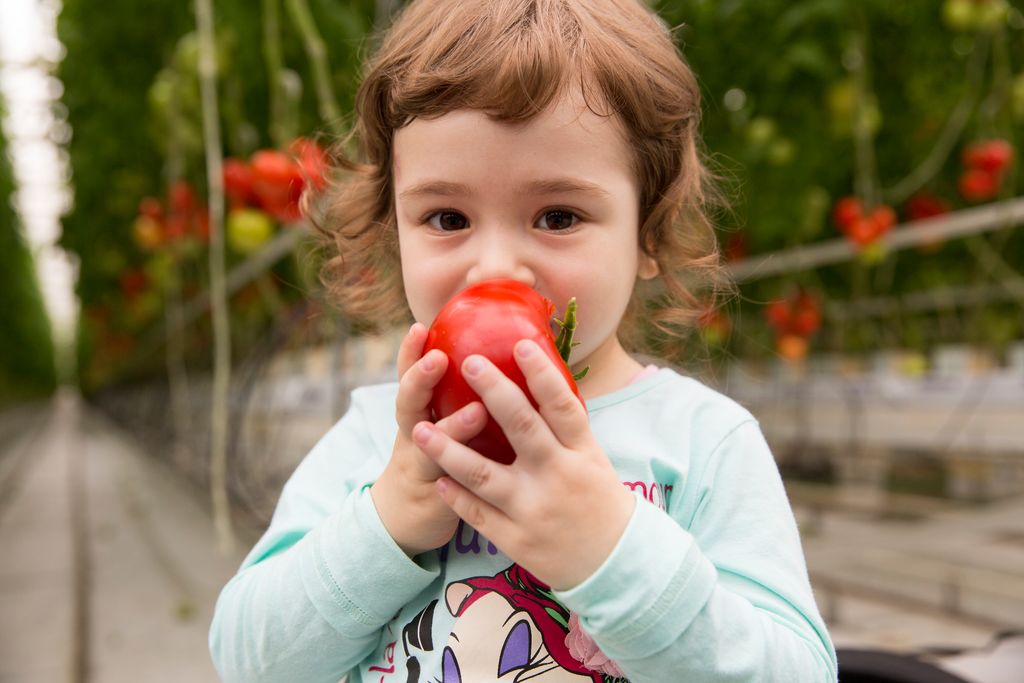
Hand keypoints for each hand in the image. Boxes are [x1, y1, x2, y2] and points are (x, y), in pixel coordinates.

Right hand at [372, 323, 487, 555]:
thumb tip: (496, 349)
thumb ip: (458, 390)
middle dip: (420, 379)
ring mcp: (421, 466)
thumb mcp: (437, 419)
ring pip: (430, 447)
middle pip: (408, 404)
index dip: (411, 352)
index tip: (420, 326)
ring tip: (476, 412)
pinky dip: (463, 482)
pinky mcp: (437, 499)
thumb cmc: (436, 453)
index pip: (411, 375)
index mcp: (418, 411)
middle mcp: (413, 434)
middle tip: (438, 358)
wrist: (407, 515)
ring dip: (452, 429)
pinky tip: (483, 473)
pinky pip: (451, 490)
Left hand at [411, 339, 635, 589]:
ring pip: (484, 474)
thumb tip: (538, 376)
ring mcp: (534, 508)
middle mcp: (558, 475)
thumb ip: (564, 426)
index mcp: (581, 452)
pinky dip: (455, 495)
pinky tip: (437, 477)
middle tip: (468, 362)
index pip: (563, 404)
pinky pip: (477, 513)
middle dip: (493, 392)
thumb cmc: (599, 500)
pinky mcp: (516, 538)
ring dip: (449, 449)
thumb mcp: (592, 458)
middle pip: (522, 427)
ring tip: (421, 429)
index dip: (542, 373)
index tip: (520, 343)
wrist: (614, 563)